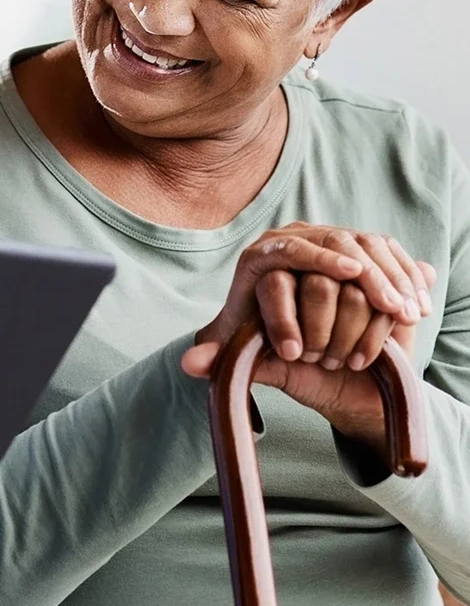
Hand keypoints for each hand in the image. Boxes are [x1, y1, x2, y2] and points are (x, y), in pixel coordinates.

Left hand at [193, 223, 430, 359]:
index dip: (317, 260)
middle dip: (362, 274)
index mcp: (259, 258)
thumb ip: (219, 359)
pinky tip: (415, 306)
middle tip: (385, 304)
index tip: (347, 274)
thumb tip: (190, 365)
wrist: (306, 344)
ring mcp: (330, 240)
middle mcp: (292, 240)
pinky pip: (387, 253)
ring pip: (364, 246)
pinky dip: (404, 277)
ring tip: (403, 311)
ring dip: (388, 279)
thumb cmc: (271, 349)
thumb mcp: (246, 355)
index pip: (286, 251)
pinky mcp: (361, 249)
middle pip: (332, 242)